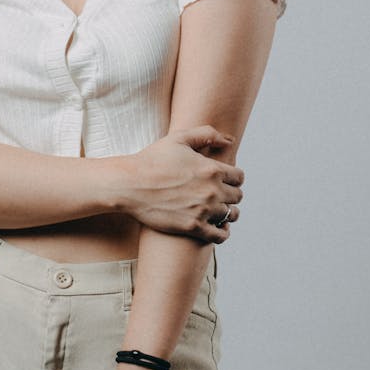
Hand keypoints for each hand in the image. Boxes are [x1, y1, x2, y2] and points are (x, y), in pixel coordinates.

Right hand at [121, 126, 243, 242]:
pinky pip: (220, 235)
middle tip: (221, 195)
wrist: (130, 185)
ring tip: (220, 212)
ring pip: (232, 215)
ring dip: (228, 213)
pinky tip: (218, 228)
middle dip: (231, 195)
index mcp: (212, 169)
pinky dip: (223, 233)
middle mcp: (212, 190)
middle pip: (237, 196)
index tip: (225, 181)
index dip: (233, 178)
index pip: (239, 177)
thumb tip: (229, 141)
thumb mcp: (179, 139)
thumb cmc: (151, 160)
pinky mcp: (193, 227)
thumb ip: (206, 134)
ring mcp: (203, 210)